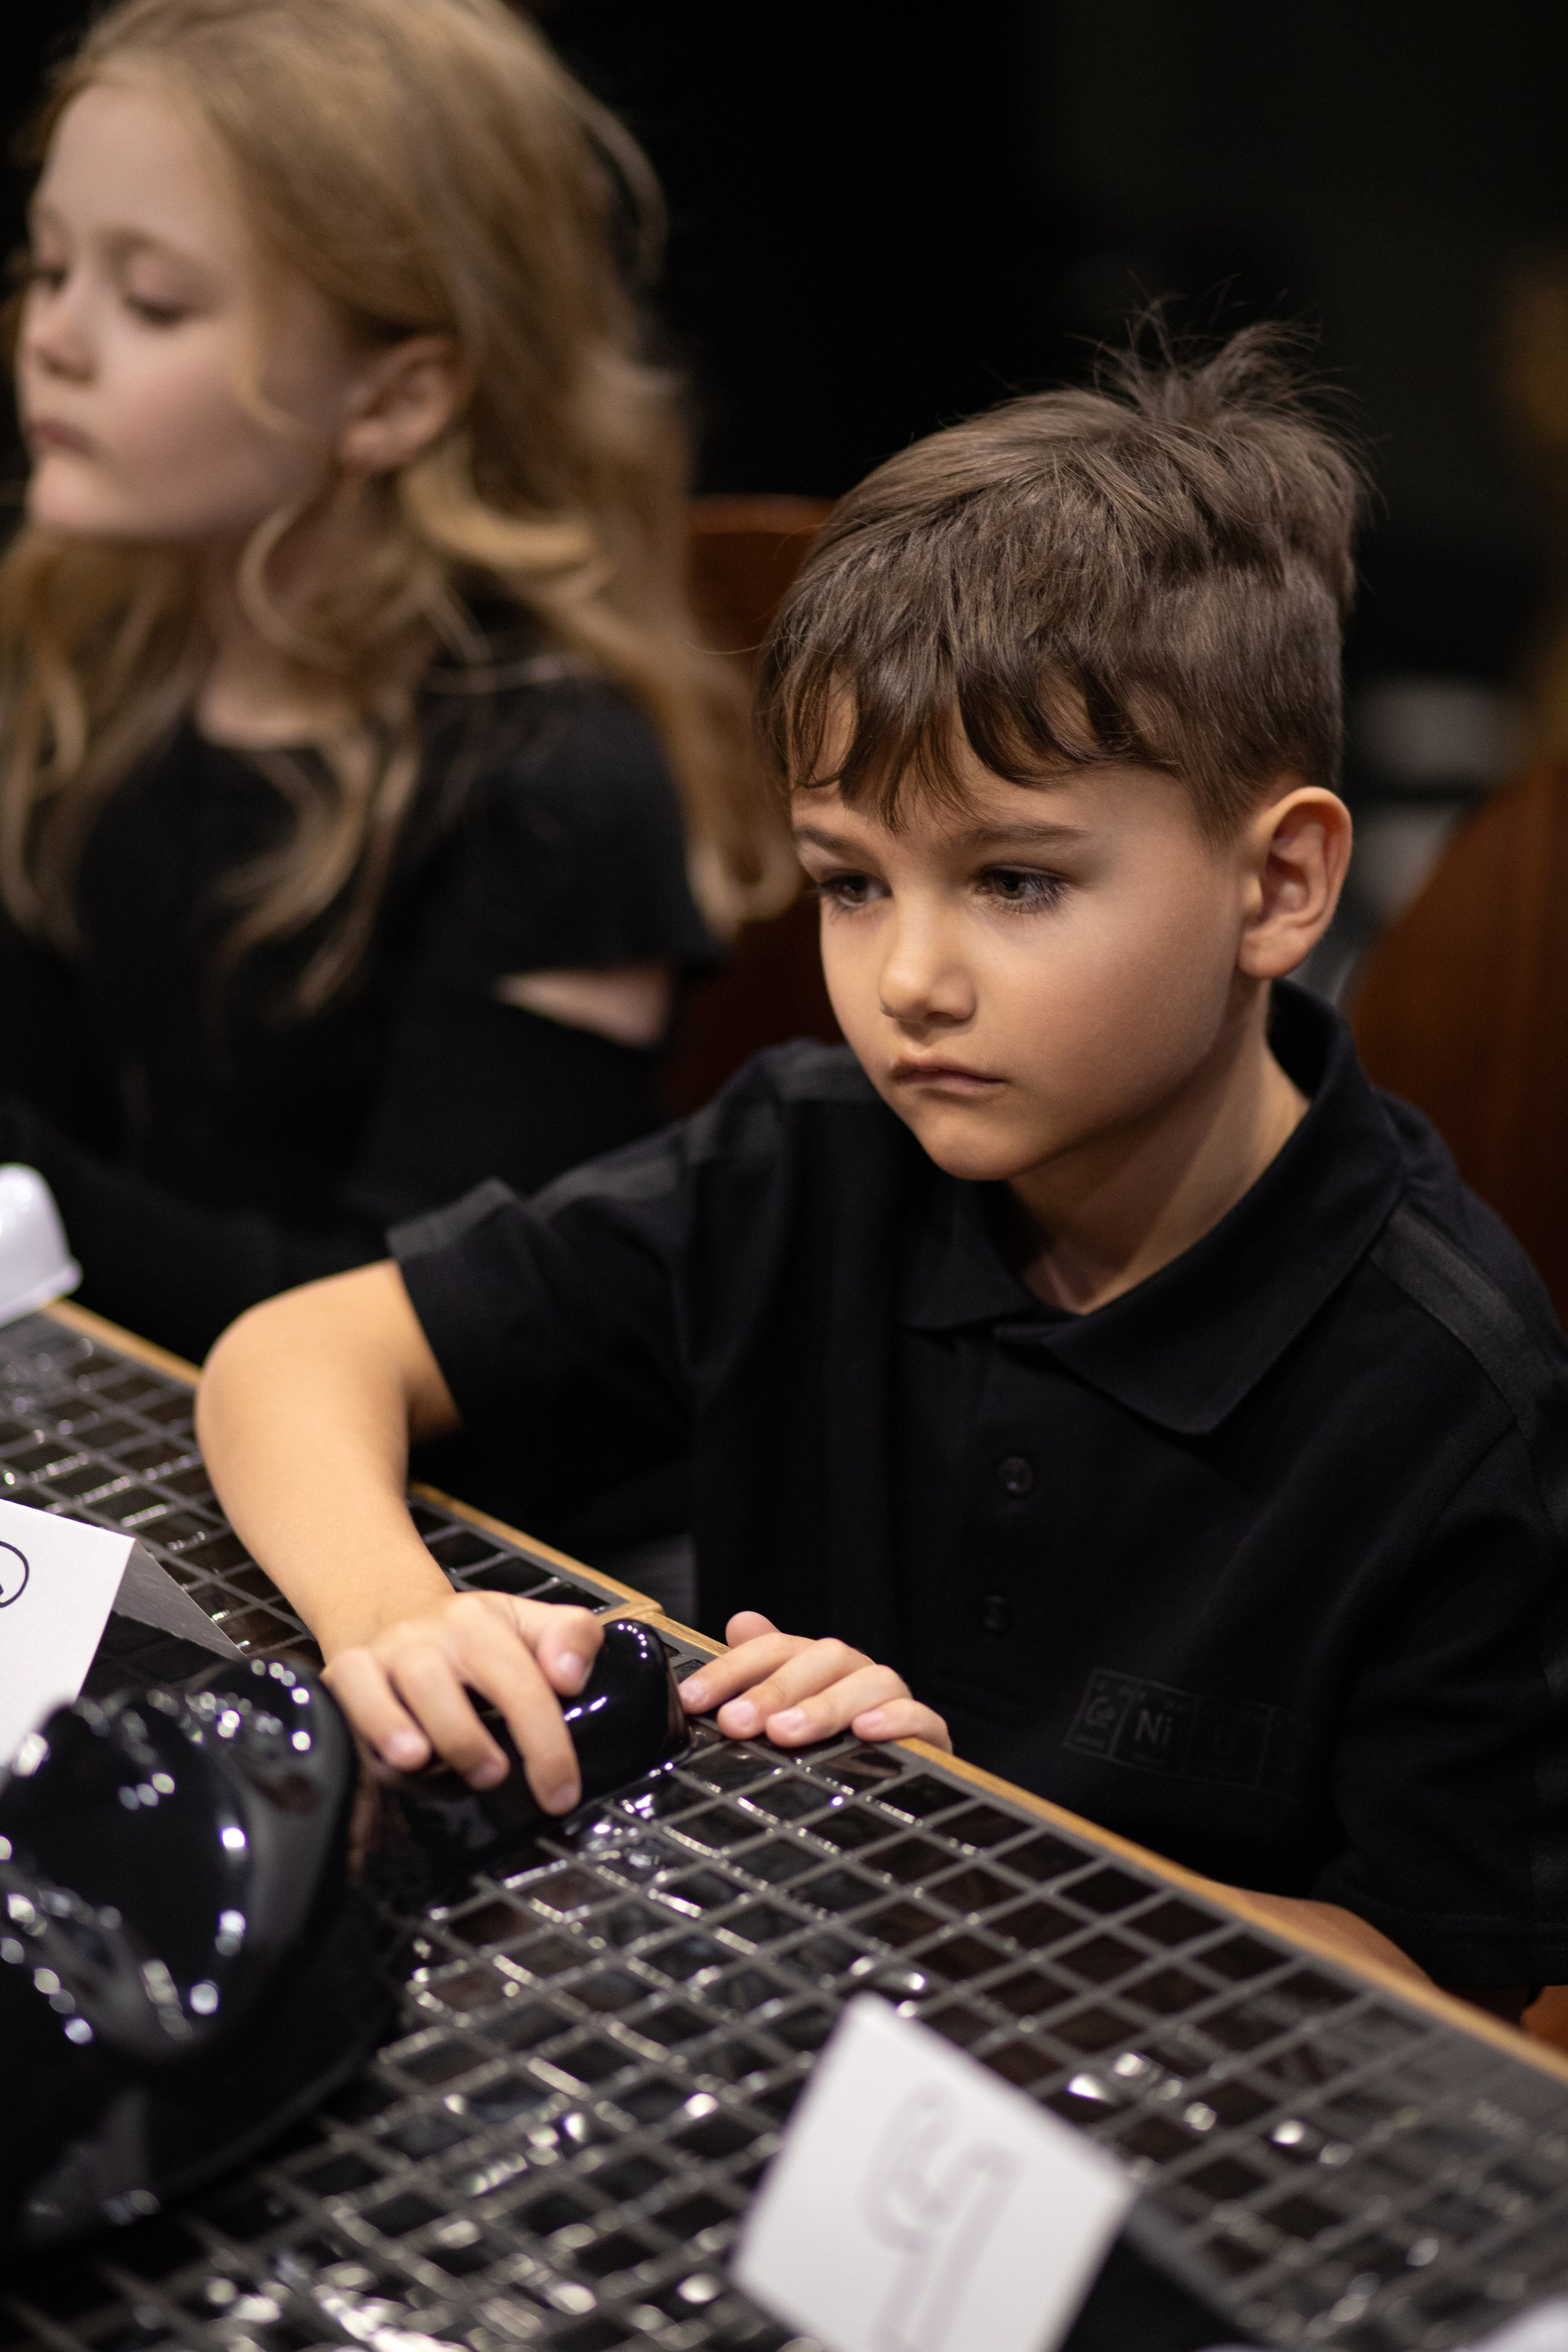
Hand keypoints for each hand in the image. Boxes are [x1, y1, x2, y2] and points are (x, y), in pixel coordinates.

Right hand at [324, 1590, 601, 1811]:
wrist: (392, 1607)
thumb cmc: (471, 1634)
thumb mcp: (529, 1623)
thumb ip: (571, 1639)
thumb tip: (569, 1676)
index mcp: (482, 1624)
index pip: (520, 1680)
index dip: (545, 1742)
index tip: (560, 1793)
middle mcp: (427, 1636)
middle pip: (441, 1681)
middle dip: (464, 1736)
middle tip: (492, 1776)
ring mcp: (382, 1654)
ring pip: (383, 1688)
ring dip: (402, 1731)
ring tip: (422, 1762)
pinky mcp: (343, 1672)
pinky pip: (343, 1697)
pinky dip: (363, 1727)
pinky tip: (384, 1761)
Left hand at [678, 1611, 949, 1751]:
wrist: (895, 1801)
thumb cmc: (831, 1752)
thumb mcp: (787, 1716)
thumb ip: (762, 1673)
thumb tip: (739, 1622)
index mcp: (817, 1665)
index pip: (774, 1648)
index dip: (730, 1670)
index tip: (691, 1700)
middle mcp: (856, 1674)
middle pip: (821, 1658)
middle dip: (773, 1689)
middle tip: (735, 1721)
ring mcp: (895, 1702)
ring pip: (870, 1682)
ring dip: (825, 1705)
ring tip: (786, 1733)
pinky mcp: (931, 1737)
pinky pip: (921, 1718)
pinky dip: (896, 1719)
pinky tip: (865, 1733)